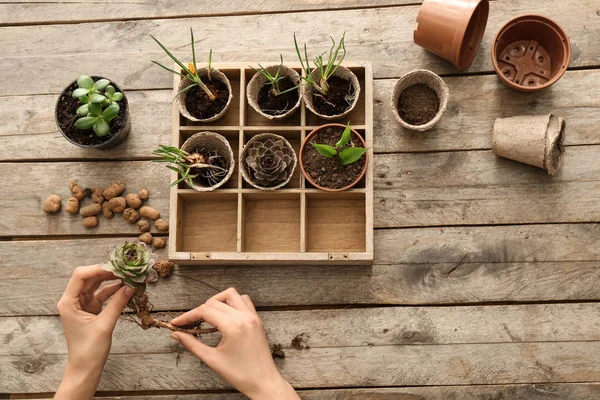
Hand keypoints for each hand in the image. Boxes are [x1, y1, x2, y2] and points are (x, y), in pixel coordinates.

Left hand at [55, 265, 133, 399]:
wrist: (85, 368)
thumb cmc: (89, 350)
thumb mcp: (104, 325)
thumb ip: (117, 303)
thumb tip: (130, 286)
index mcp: (69, 302)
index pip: (80, 276)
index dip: (98, 268)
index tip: (116, 266)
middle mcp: (73, 301)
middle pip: (89, 277)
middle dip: (107, 272)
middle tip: (125, 269)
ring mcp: (82, 305)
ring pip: (96, 285)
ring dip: (111, 280)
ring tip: (128, 276)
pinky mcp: (91, 310)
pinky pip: (102, 295)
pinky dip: (113, 291)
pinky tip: (125, 288)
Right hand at [170, 288, 298, 399]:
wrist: (263, 382)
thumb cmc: (241, 374)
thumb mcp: (212, 360)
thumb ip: (192, 344)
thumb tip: (177, 334)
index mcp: (233, 326)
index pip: (205, 311)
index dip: (188, 316)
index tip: (177, 323)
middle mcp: (244, 317)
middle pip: (215, 302)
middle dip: (199, 310)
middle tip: (189, 323)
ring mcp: (252, 316)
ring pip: (231, 295)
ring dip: (217, 301)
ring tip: (208, 315)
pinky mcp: (257, 320)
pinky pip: (244, 301)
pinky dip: (232, 303)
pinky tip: (225, 315)